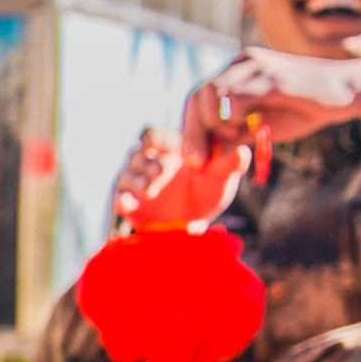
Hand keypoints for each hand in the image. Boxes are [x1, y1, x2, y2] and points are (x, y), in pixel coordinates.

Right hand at [113, 127, 240, 228]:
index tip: (155, 144)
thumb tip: (242, 151)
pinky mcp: (129, 204)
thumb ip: (230, 164)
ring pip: (126, 174)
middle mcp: (149, 164)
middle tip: (161, 171)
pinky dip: (121, 200)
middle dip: (147, 162)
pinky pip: (118, 198)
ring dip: (135, 179)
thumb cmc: (207, 193)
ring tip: (149, 189)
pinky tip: (128, 204)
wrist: (193, 224)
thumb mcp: (222, 178)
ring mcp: (137, 184)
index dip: (152, 138)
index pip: (154, 137)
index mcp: (168, 151)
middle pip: (137, 155)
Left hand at [180, 46, 360, 158]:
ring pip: (211, 93)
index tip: (193, 158)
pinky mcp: (271, 74)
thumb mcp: (259, 128)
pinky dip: (231, 116)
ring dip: (214, 123)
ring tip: (234, 135)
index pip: (196, 97)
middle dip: (193, 133)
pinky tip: (245, 126)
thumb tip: (204, 160)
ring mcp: (255, 66)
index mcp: (236, 72)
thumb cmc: (303, 109)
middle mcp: (241, 63)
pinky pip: (235, 94)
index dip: (189, 129)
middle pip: (198, 95)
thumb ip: (232, 139)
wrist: (346, 93)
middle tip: (199, 160)